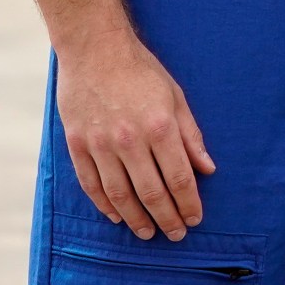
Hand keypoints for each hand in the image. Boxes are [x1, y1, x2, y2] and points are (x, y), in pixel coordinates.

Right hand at [53, 31, 215, 241]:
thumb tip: (207, 169)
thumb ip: (191, 136)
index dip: (188, 203)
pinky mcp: (77, 144)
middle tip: (176, 234)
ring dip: (135, 218)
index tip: (195, 218)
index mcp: (160, 127)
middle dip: (167, 217)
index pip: (179, 178)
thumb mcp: (176, 98)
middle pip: (151, 192)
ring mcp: (100, 144)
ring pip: (119, 194)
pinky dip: (104, 204)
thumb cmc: (141, 72)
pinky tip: (116, 216)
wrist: (95, 50)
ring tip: (148, 232)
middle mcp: (130, 140)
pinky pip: (91, 183)